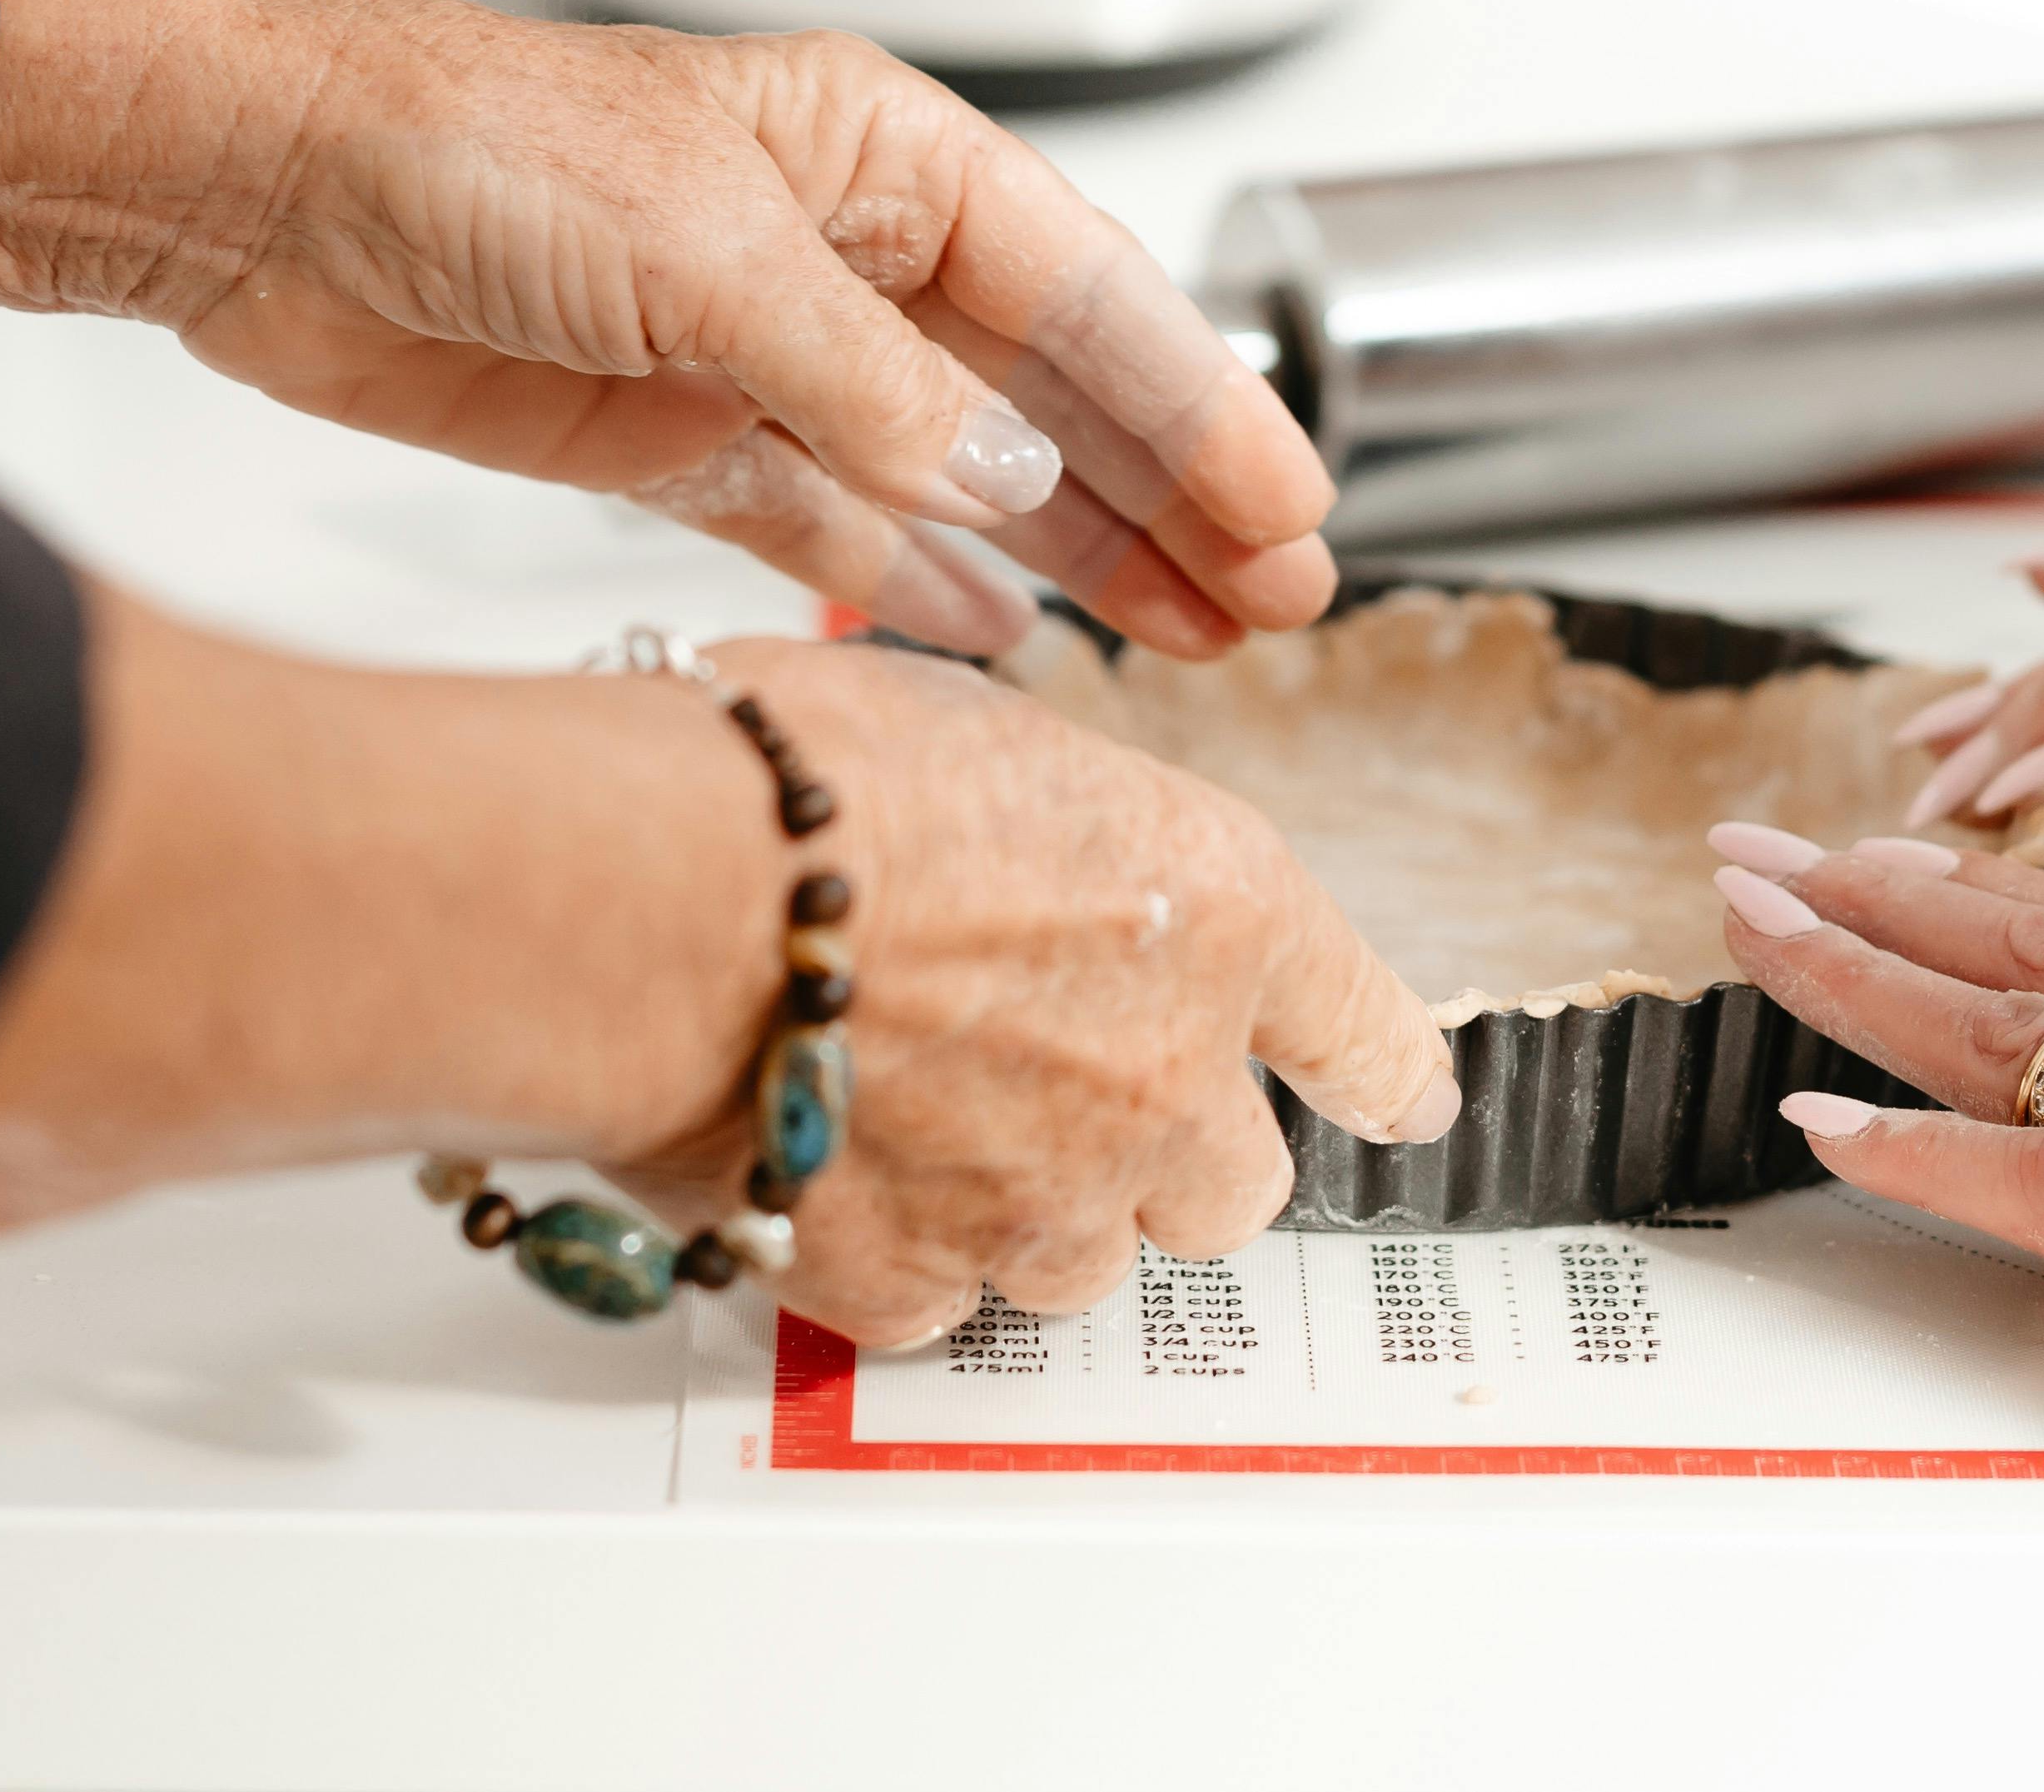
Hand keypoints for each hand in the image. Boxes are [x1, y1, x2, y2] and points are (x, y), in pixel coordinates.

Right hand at [0, 605, 1461, 1353]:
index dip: (1377, 1074)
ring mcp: (1050, 1200)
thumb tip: (1050, 858)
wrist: (656, 889)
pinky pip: (942, 1304)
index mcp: (1223, 915)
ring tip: (920, 1118)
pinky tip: (838, 1170)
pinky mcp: (918, 1283)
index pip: (1377, 1041)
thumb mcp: (994, 739)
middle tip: (1061, 1081)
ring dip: (1028, 1208)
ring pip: (1086, 1262)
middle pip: (1236, 1187)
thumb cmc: (796, 772)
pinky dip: (900, 1260)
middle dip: (1165, 1148)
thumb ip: (1075, 843)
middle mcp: (1168, 1078)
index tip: (1387, 1093)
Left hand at [163, 0, 1335, 659]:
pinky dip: (919, 589)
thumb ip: (866, 379)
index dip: (1198, 408)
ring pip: (964, 474)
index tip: (1290, 510)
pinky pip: (838, 533)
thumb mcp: (700, 253)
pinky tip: (1009, 641)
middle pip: (1049, 392)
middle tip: (1278, 606)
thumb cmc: (464, 143)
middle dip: (1167, 499)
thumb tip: (1009, 473)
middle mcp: (841, 252)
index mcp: (879, 155)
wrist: (259, 194)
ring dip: (1075, 555)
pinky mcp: (676, 442)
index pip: (1086, 292)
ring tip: (1189, 642)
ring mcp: (764, 354)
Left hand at [1714, 829, 2043, 1475]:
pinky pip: (2037, 1189)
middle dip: (1871, 893)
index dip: (1985, 879)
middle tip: (1754, 848)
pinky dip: (1917, 1156)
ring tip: (1744, 921)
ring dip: (1853, 971)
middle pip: (2026, 944)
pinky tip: (1823, 1120)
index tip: (1890, 842)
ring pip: (2003, 1027)